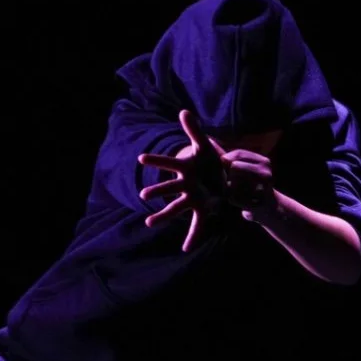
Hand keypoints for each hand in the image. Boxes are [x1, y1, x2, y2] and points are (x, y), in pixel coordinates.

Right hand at [138, 110, 226, 251]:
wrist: (219, 175)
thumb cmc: (208, 161)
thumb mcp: (203, 145)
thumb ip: (194, 130)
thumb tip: (183, 111)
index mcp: (185, 168)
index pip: (169, 163)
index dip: (156, 161)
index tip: (141, 158)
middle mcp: (184, 185)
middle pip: (169, 188)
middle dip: (157, 191)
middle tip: (144, 194)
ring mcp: (192, 198)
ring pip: (175, 208)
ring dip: (163, 216)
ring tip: (149, 223)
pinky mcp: (202, 208)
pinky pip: (197, 224)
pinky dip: (193, 236)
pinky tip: (186, 248)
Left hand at [221, 149, 274, 220]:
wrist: (268, 207)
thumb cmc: (251, 184)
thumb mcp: (244, 167)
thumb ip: (230, 157)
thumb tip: (209, 140)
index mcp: (264, 162)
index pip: (237, 154)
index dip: (226, 160)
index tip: (227, 168)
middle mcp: (266, 173)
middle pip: (234, 166)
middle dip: (229, 175)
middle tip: (235, 182)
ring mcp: (263, 189)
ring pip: (233, 182)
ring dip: (230, 188)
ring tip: (239, 191)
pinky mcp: (257, 204)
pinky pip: (234, 198)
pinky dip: (233, 200)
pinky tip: (241, 201)